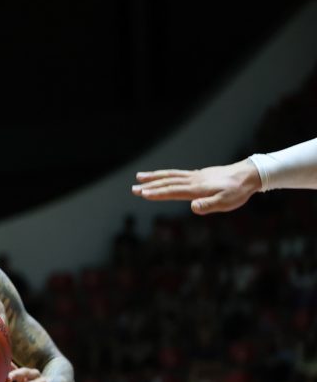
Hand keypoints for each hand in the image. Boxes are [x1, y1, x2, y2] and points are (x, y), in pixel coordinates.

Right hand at [132, 160, 260, 214]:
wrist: (248, 175)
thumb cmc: (237, 192)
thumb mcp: (226, 203)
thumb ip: (209, 205)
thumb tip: (192, 207)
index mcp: (196, 189)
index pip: (173, 191)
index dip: (157, 193)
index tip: (143, 194)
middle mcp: (193, 180)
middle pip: (167, 182)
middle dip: (150, 186)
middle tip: (133, 189)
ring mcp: (195, 176)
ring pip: (170, 175)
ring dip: (154, 177)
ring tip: (139, 177)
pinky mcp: (199, 174)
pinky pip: (177, 173)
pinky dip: (166, 174)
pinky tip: (162, 176)